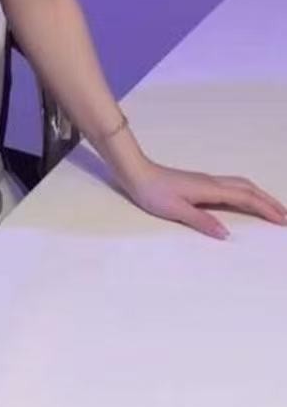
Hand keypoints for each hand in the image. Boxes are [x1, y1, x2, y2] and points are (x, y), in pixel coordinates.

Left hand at [121, 160, 286, 239]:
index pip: (245, 198)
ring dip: (259, 196)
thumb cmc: (152, 192)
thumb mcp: (175, 210)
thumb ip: (201, 221)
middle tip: (286, 216)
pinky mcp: (199, 183)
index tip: (283, 221)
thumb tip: (226, 234)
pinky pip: (231, 186)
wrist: (135, 172)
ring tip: (272, 209)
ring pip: (241, 185)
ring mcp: (206, 181)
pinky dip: (246, 193)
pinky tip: (244, 200)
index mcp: (210, 189)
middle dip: (269, 202)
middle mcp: (212, 182)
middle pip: (248, 189)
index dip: (266, 209)